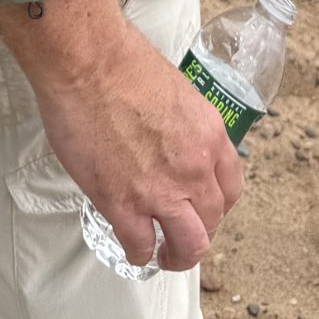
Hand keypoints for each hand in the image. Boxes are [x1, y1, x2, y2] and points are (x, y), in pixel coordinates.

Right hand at [36, 21, 243, 270]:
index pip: (231, 187)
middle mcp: (194, 167)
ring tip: (166, 256)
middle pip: (212, 219)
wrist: (88, 61)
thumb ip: (181, 126)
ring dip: (179, 257)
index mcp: (209, 134)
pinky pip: (141, 247)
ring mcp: (161, 190)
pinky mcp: (123, 204)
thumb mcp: (175, 91)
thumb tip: (169, 142)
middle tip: (182, 232)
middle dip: (199, 231)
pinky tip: (134, 249)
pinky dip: (139, 254)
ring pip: (189, 246)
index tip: (204, 208)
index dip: (218, 205)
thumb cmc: (121, 63)